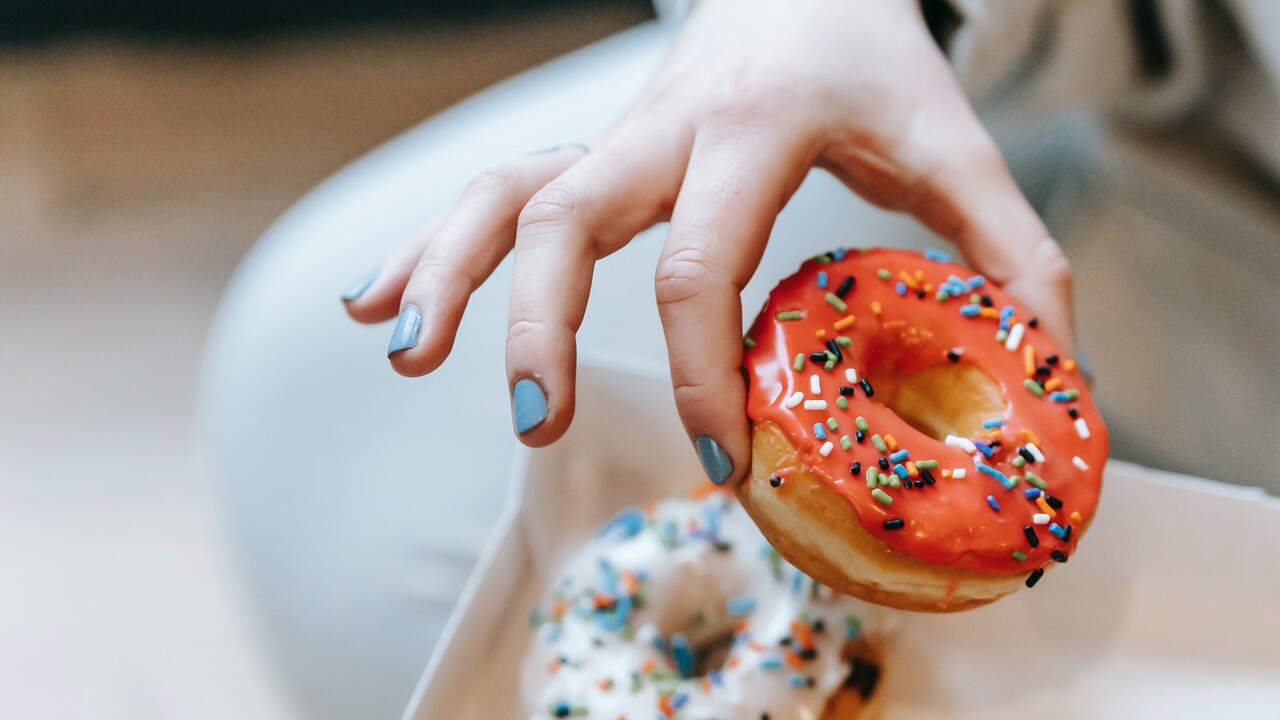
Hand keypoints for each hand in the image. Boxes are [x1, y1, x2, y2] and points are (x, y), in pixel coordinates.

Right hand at [342, 0, 1072, 485]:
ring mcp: (615, 137)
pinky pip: (494, 192)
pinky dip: (429, 248)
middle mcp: (661, 127)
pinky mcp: (595, 152)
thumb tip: (1050, 370)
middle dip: (535, 326)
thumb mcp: (952, 142)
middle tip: (533, 424)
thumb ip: (1014, 249)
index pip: (699, 260)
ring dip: (442, 272)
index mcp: (752, 128)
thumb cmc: (873, 61)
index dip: (699, 369)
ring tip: (400, 353)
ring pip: (503, 194)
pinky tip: (379, 307)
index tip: (720, 458)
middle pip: (564, 216)